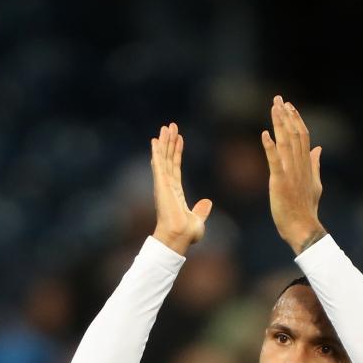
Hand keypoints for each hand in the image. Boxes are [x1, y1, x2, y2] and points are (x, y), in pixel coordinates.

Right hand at [150, 122, 212, 255]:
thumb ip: (201, 210)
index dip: (176, 153)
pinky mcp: (161, 184)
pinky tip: (155, 140)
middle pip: (168, 159)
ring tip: (166, 127)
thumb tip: (208, 202)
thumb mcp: (198, 220)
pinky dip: (157, 152)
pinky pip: (159, 164)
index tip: (179, 140)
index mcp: (175, 193)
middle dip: (169, 142)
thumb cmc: (187, 234)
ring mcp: (163, 185)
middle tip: (170, 126)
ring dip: (164, 142)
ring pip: (163, 158)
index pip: (175, 168)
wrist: (179, 236)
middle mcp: (167, 187)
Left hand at [261, 96, 325, 253]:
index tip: (289, 106)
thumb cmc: (306, 209)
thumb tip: (319, 149)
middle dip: (287, 115)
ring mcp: (290, 173)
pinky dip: (270, 147)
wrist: (303, 227)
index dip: (296, 119)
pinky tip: (265, 134)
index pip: (303, 136)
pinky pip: (275, 161)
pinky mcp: (280, 182)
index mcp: (307, 165)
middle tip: (278, 99)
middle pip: (295, 134)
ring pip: (286, 142)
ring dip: (280, 124)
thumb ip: (315, 165)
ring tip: (274, 108)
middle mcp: (300, 166)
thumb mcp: (315, 184)